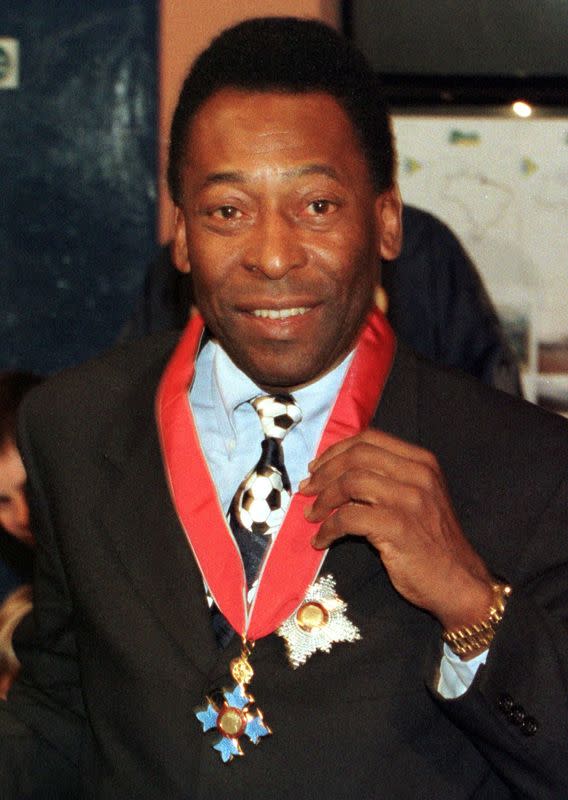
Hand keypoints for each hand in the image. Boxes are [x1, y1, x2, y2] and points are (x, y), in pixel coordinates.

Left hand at [299, 429, 493, 631]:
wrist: (460, 581)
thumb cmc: (432, 542)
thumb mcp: (417, 498)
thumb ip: (386, 480)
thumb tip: (336, 475)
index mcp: (422, 462)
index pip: (370, 439)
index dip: (337, 450)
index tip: (317, 466)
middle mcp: (418, 474)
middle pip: (357, 457)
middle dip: (324, 472)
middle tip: (307, 490)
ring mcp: (410, 500)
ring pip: (351, 483)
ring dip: (323, 500)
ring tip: (312, 516)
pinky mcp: (398, 527)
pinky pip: (349, 518)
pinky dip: (329, 528)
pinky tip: (322, 540)